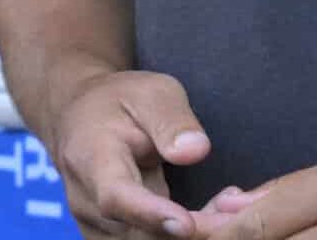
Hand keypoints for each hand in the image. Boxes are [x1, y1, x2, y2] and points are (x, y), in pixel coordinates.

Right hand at [47, 68, 212, 236]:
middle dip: (192, 229)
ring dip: (191, 235)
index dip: (151, 215)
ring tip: (224, 205)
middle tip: (235, 206)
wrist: (81, 119)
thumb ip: (172, 120)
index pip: (116, 197)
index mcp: (91, 158)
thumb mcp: (151, 92)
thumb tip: (195, 151)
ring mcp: (95, 226)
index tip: (186, 224)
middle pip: (137, 234)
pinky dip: (182, 238)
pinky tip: (208, 217)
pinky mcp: (109, 239)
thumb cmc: (120, 102)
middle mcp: (86, 202)